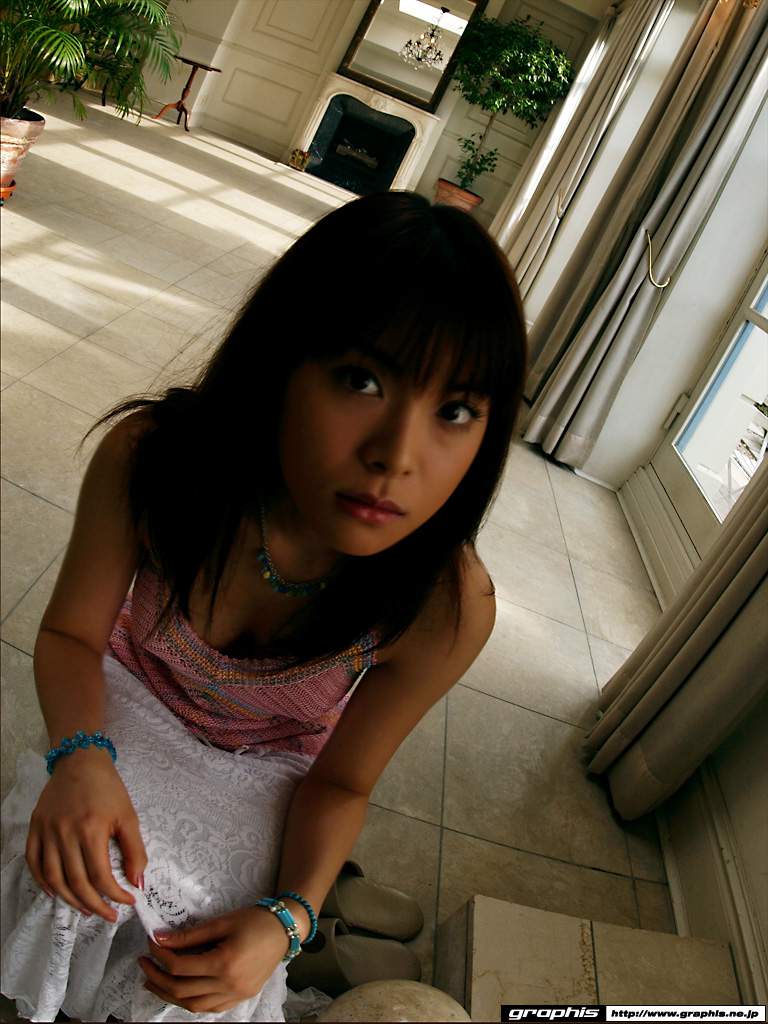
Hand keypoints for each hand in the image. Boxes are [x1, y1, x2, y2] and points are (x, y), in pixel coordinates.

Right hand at [25, 749, 145, 922]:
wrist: (81, 761)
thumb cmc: (108, 788)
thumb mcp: (129, 816)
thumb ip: (135, 850)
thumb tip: (137, 882)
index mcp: (91, 829)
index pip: (100, 875)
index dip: (114, 894)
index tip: (127, 902)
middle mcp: (65, 833)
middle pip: (76, 882)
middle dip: (94, 904)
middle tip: (108, 916)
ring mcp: (47, 831)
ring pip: (53, 878)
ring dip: (69, 899)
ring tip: (86, 909)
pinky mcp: (35, 828)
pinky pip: (33, 863)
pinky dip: (42, 882)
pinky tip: (56, 892)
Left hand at [138, 906, 292, 1013]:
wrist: (284, 930)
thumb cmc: (254, 920)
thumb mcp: (222, 922)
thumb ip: (190, 934)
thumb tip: (160, 939)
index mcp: (224, 963)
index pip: (181, 966)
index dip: (161, 956)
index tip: (150, 943)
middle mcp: (228, 985)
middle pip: (181, 990)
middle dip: (157, 977)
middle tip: (144, 963)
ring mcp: (235, 996)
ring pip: (192, 1006)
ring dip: (169, 994)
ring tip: (154, 981)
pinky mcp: (240, 999)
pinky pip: (208, 1008)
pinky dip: (190, 1002)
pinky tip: (181, 990)